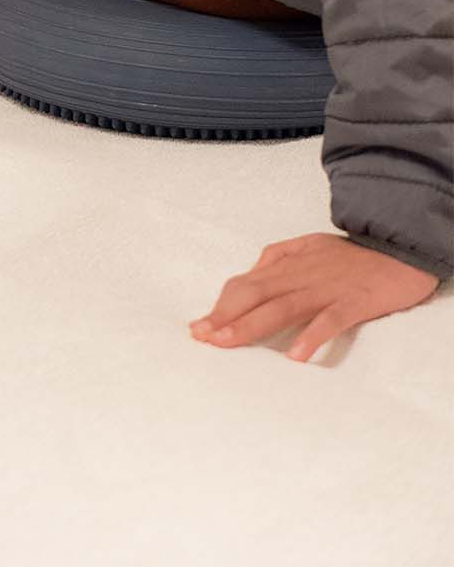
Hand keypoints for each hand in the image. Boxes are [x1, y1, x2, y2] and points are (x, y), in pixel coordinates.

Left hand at [191, 232, 438, 361]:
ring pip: (283, 307)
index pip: (246, 284)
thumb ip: (278, 258)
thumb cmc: (352, 255)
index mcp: (289, 264)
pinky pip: (330, 320)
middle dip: (225, 316)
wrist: (401, 248)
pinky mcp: (354, 302)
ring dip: (253, 325)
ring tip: (228, 343)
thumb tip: (250, 274)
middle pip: (256, 295)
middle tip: (202, 337)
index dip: (222, 305)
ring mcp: (327, 288)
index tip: (201, 327)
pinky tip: (296, 356)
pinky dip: (312, 335)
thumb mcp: (308, 246)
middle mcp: (301, 275)